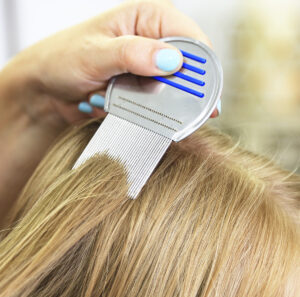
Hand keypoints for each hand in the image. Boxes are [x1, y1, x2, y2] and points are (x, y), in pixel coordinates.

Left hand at [1, 0, 217, 130]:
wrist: (48, 89)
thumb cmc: (63, 59)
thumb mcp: (96, 53)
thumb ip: (132, 54)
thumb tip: (171, 60)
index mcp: (148, 17)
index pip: (190, 38)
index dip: (202, 65)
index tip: (206, 93)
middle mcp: (153, 40)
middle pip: (189, 64)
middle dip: (191, 88)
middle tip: (197, 113)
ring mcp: (148, 66)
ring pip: (177, 85)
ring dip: (173, 102)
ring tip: (167, 115)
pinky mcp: (142, 86)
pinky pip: (161, 99)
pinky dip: (159, 109)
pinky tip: (151, 115)